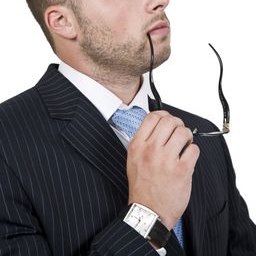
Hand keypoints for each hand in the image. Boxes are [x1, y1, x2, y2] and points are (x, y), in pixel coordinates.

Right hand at [127, 110, 199, 229]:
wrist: (148, 211)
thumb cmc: (142, 187)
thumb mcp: (133, 159)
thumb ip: (143, 140)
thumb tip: (158, 125)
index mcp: (137, 145)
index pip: (153, 117)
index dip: (164, 114)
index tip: (168, 120)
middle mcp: (151, 150)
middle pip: (170, 120)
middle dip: (178, 124)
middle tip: (179, 132)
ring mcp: (166, 160)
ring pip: (183, 132)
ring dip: (187, 136)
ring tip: (185, 145)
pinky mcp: (181, 170)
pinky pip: (194, 149)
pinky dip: (193, 151)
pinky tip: (188, 158)